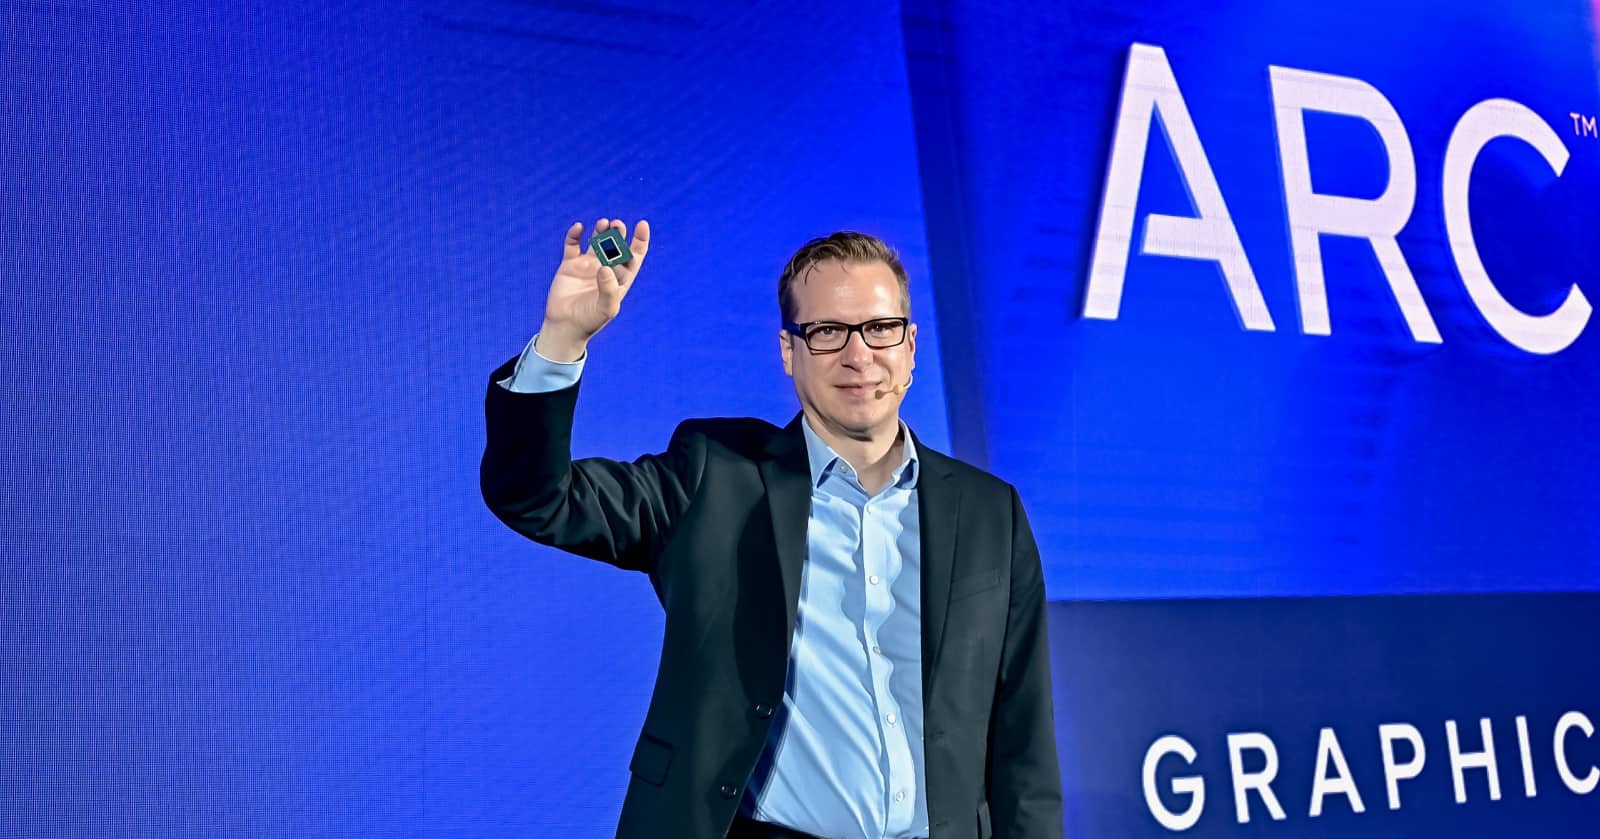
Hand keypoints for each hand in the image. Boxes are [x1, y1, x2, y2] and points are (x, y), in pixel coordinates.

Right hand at [537, 218, 649, 360]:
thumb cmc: (591, 321)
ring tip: (604, 223)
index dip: (640, 240)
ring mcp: (588, 265)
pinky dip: (575, 235)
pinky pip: (573, 245)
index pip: (634, 256)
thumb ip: (609, 289)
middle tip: (617, 225)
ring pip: (596, 241)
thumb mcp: (606, 308)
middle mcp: (605, 269)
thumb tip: (606, 267)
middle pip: (616, 245)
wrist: (566, 326)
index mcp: (620, 278)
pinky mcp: (570, 265)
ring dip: (601, 231)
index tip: (642, 224)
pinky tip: (579, 227)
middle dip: (618, 233)